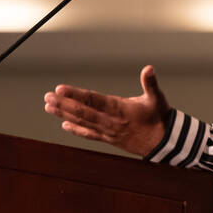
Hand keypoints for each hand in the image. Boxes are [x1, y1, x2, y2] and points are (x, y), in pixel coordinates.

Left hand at [43, 65, 170, 156]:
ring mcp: (107, 132)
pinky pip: (89, 134)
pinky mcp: (108, 138)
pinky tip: (64, 124)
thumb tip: (149, 69)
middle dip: (63, 104)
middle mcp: (110, 122)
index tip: (60, 89)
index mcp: (119, 109)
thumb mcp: (157, 98)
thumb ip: (150, 83)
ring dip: (64, 114)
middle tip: (48, 96)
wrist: (164, 144)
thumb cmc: (159, 118)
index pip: (93, 100)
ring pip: (82, 122)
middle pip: (82, 112)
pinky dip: (76, 129)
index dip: (75, 95)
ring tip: (49, 107)